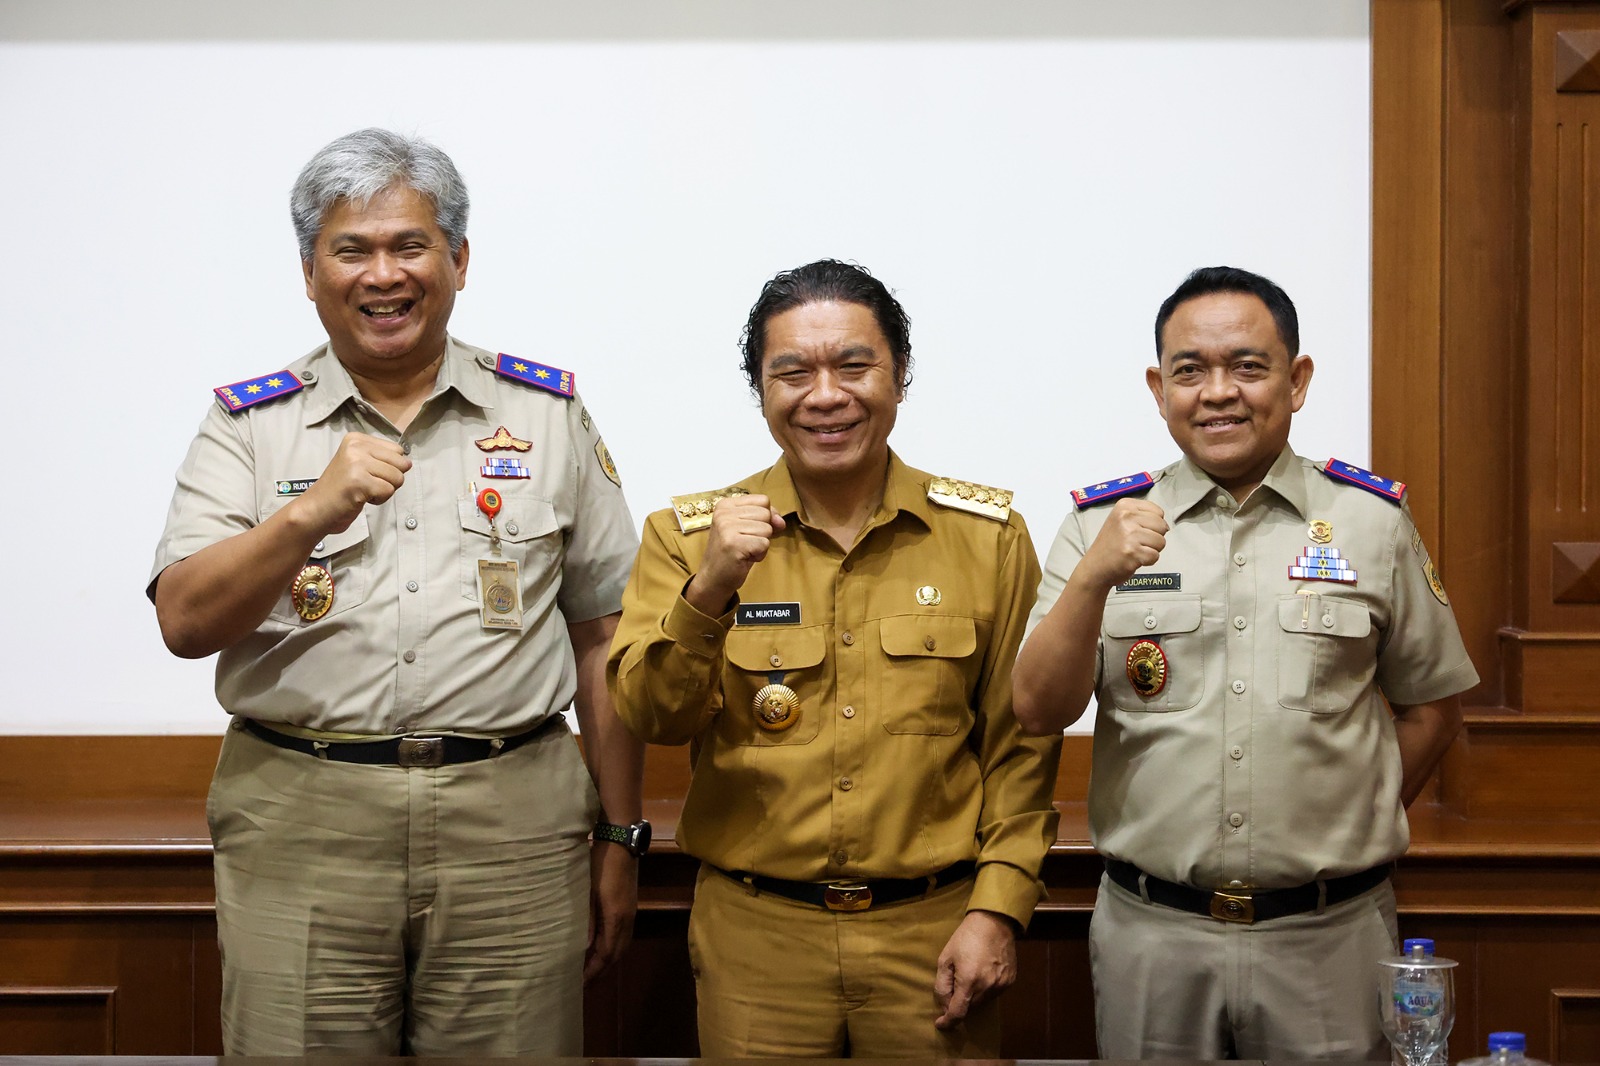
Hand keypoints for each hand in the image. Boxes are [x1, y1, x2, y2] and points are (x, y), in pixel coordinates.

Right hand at [292, 432, 410, 535]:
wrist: (315, 509)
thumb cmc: (341, 489)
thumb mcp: (360, 464)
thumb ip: (383, 459)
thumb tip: (409, 463)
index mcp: (356, 439)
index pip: (397, 450)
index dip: (389, 467)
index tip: (367, 474)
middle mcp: (356, 447)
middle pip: (401, 463)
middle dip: (390, 479)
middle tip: (366, 485)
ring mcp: (357, 463)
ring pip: (397, 477)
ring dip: (384, 490)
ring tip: (363, 491)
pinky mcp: (359, 481)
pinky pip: (388, 491)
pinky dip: (379, 499)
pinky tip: (360, 498)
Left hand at [583, 840, 639, 982]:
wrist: (621, 841)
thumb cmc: (601, 865)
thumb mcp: (588, 892)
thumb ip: (587, 920)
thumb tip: (582, 947)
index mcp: (616, 919)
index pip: (606, 954)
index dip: (594, 970)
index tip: (580, 984)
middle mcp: (627, 920)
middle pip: (617, 954)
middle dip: (602, 970)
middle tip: (585, 983)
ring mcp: (631, 912)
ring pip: (622, 945)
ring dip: (608, 959)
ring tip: (592, 968)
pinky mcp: (629, 905)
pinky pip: (623, 935)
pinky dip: (612, 946)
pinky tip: (600, 945)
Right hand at [685, 494, 784, 613]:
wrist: (713, 578)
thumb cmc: (732, 552)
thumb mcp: (746, 528)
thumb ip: (766, 518)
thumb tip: (781, 521)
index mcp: (725, 505)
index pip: (763, 500)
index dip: (766, 517)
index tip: (751, 530)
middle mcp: (724, 513)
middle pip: (766, 514)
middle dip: (762, 532)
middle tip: (745, 543)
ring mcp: (727, 528)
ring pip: (767, 529)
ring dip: (760, 544)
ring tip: (744, 550)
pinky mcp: (733, 544)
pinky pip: (764, 544)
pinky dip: (759, 554)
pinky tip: (744, 558)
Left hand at [933, 910, 1016, 1029]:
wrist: (994, 922)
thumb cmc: (965, 938)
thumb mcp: (945, 958)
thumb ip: (942, 985)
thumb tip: (944, 1005)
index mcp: (969, 981)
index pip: (958, 1013)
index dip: (948, 1022)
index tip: (940, 1024)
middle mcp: (987, 987)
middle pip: (970, 1008)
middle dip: (959, 1002)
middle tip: (954, 983)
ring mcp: (1001, 985)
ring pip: (982, 1003)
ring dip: (972, 997)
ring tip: (969, 975)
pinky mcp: (1010, 982)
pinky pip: (993, 994)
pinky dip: (985, 990)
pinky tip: (982, 973)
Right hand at [1079, 498, 1167, 590]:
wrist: (1095, 567)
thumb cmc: (1112, 544)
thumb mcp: (1122, 520)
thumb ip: (1143, 516)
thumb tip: (1167, 526)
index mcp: (1125, 505)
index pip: (1158, 512)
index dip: (1153, 524)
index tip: (1137, 530)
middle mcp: (1126, 516)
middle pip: (1162, 526)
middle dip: (1154, 537)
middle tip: (1136, 543)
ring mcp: (1129, 534)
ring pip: (1161, 542)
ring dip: (1151, 550)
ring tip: (1135, 550)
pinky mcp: (1132, 552)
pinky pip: (1155, 556)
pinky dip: (1148, 561)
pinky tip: (1134, 559)